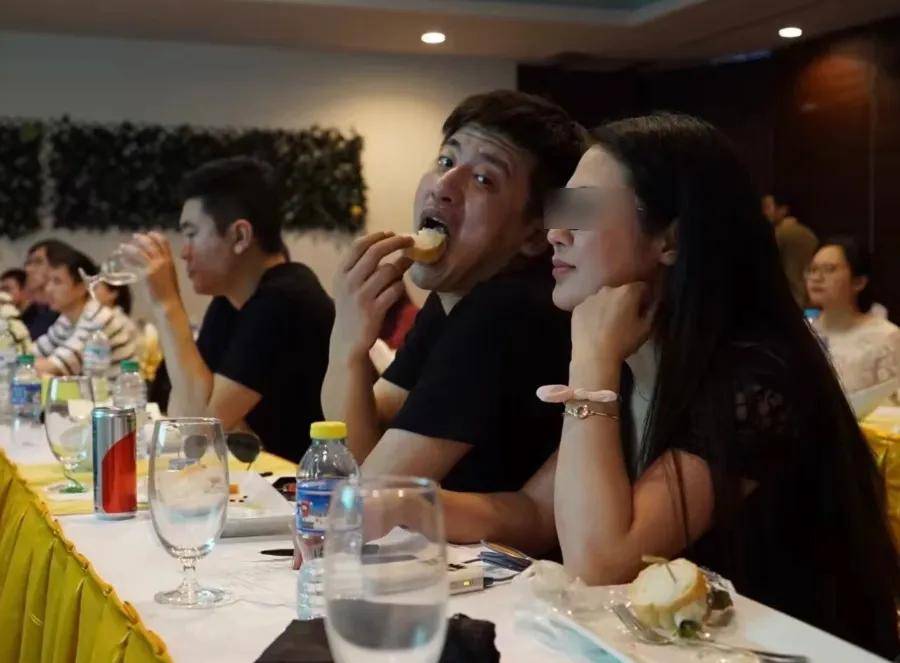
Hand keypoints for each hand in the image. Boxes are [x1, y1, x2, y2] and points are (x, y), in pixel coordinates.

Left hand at [121, 232, 180, 306]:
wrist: (169, 303)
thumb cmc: (168, 293)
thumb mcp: (168, 276)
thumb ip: (162, 269)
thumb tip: (151, 265)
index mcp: (171, 261)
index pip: (165, 242)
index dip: (156, 235)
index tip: (149, 233)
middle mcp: (164, 261)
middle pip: (152, 243)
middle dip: (142, 238)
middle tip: (134, 236)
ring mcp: (156, 266)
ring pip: (142, 251)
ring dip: (131, 247)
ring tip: (123, 246)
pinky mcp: (148, 273)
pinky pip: (136, 262)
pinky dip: (128, 259)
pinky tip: (122, 259)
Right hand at [332, 231, 413, 361]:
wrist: (347, 340)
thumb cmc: (352, 308)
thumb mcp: (349, 285)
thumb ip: (362, 266)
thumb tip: (388, 242)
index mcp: (341, 272)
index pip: (359, 245)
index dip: (377, 236)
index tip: (392, 232)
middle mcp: (349, 282)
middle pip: (375, 252)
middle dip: (395, 242)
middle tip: (410, 239)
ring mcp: (361, 296)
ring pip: (388, 270)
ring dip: (401, 266)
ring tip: (407, 265)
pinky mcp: (373, 310)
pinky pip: (395, 290)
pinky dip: (401, 286)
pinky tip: (400, 287)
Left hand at [571, 282, 654, 364]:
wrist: (594, 356)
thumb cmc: (624, 342)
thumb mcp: (646, 329)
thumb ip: (653, 311)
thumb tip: (654, 303)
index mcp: (627, 291)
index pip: (642, 287)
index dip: (645, 297)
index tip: (644, 308)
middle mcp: (608, 289)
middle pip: (621, 292)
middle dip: (625, 301)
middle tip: (626, 318)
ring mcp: (590, 298)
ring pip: (603, 299)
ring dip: (608, 306)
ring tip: (608, 325)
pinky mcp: (578, 308)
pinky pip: (590, 308)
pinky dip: (593, 314)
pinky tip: (595, 328)